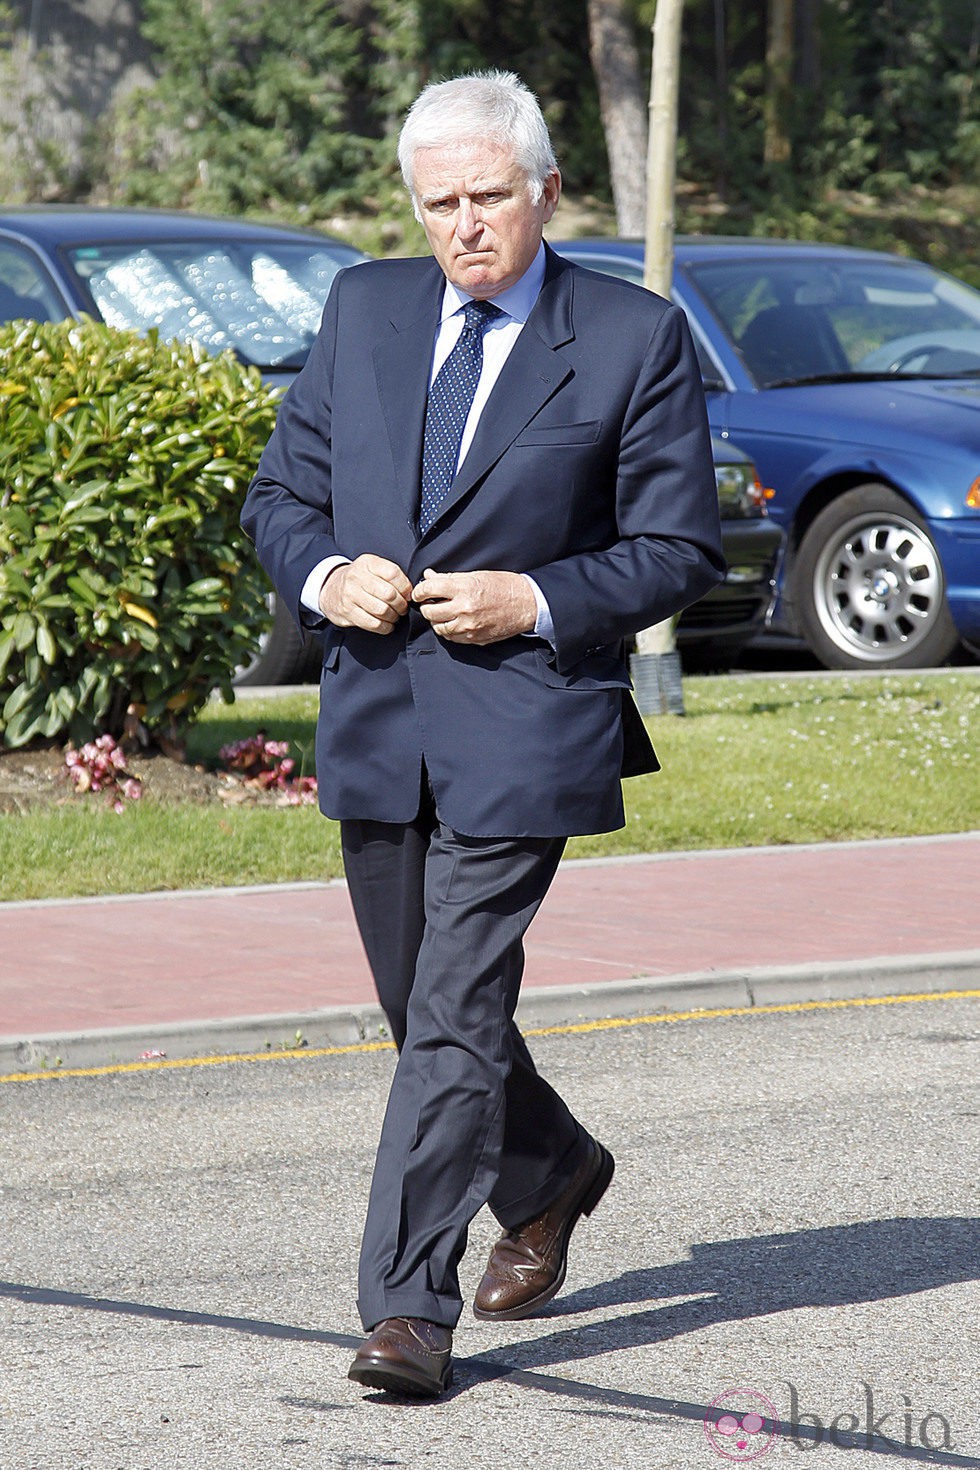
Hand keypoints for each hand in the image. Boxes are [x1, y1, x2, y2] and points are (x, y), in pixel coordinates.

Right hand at [319, 555, 411, 633]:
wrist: (331, 589)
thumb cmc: (359, 579)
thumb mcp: (372, 567)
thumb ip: (390, 574)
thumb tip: (410, 592)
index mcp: (367, 563)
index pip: (393, 573)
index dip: (405, 587)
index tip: (408, 595)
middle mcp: (357, 577)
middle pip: (389, 594)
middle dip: (401, 605)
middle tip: (402, 608)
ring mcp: (350, 595)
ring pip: (382, 610)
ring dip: (393, 617)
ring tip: (394, 616)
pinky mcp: (348, 612)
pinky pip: (372, 623)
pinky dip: (385, 627)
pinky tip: (387, 624)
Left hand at [412, 567, 536, 644]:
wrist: (526, 603)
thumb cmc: (502, 585)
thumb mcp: (475, 575)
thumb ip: (449, 578)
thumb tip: (428, 576)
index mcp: (464, 588)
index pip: (429, 589)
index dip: (419, 591)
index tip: (419, 593)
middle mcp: (464, 609)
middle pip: (430, 612)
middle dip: (426, 607)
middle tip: (429, 603)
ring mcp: (469, 626)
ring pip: (439, 628)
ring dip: (437, 621)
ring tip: (442, 613)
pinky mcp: (474, 638)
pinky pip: (452, 638)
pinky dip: (448, 631)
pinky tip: (454, 623)